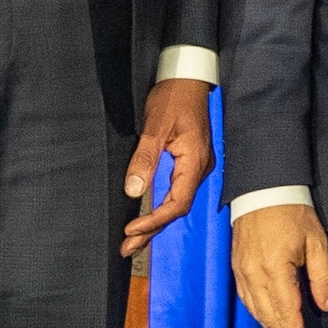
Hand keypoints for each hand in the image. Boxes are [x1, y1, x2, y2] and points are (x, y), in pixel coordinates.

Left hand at [124, 78, 214, 254]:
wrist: (188, 78)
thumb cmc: (174, 97)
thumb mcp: (155, 127)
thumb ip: (145, 159)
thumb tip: (133, 189)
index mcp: (194, 162)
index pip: (177, 203)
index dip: (155, 220)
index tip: (132, 230)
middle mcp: (200, 169)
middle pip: (177, 209)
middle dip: (152, 231)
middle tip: (128, 249)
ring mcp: (197, 167)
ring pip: (177, 202)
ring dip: (156, 222)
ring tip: (134, 241)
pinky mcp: (190, 163)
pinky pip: (177, 192)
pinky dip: (161, 207)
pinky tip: (148, 217)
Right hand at [231, 202, 327, 327]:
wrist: (263, 188)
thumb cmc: (292, 212)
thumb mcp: (316, 242)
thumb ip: (322, 277)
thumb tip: (326, 305)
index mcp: (275, 268)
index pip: (286, 311)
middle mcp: (254, 273)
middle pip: (269, 315)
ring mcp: (242, 271)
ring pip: (255, 310)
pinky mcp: (236, 266)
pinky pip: (246, 298)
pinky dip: (258, 313)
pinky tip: (268, 319)